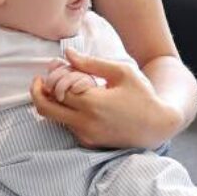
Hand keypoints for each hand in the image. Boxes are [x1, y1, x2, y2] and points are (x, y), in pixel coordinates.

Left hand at [31, 48, 182, 148]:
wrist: (159, 125)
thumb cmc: (142, 94)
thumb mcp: (121, 72)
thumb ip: (91, 63)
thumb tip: (67, 53)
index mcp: (93, 103)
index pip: (56, 88)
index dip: (52, 76)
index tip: (55, 67)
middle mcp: (86, 123)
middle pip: (44, 108)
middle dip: (37, 92)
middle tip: (39, 80)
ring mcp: (87, 135)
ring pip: (54, 118)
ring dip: (52, 101)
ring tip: (63, 87)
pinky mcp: (90, 142)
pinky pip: (67, 126)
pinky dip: (64, 112)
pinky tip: (76, 101)